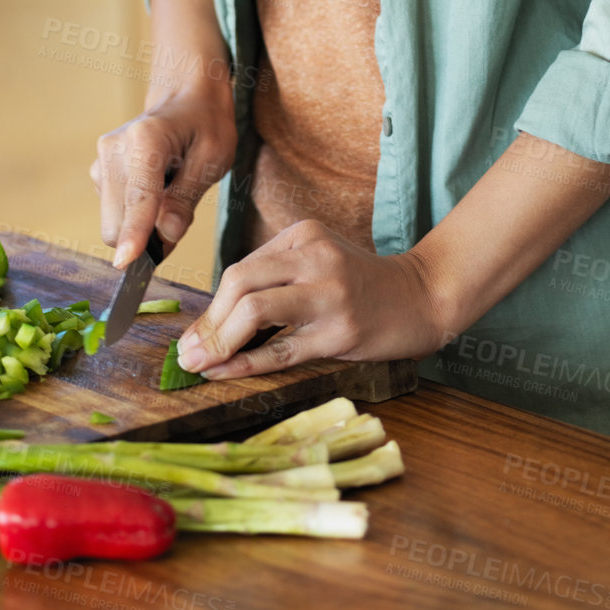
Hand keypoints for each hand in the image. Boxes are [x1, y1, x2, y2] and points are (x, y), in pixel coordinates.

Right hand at [92, 68, 236, 266]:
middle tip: (181, 216)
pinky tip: (157, 190)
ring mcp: (101, 161)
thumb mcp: (214, 157)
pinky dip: (135, 215)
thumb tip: (166, 235)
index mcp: (145, 139)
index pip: (139, 197)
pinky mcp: (98, 173)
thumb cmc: (205, 124)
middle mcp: (113, 149)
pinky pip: (114, 213)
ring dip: (142, 225)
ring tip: (171, 194)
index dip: (135, 233)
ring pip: (113, 223)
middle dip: (146, 235)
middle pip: (117, 221)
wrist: (185, 98)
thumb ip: (188, 197)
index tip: (127, 263)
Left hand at [175, 222, 443, 377]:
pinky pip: (280, 351)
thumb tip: (214, 322)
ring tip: (198, 365)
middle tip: (187, 353)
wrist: (422, 297)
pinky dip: (244, 364)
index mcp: (305, 235)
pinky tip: (224, 374)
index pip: (241, 269)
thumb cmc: (363, 285)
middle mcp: (315, 258)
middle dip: (206, 323)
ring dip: (217, 342)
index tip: (191, 336)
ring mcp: (329, 294)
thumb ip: (275, 280)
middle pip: (239, 284)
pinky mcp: (341, 332)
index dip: (210, 307)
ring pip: (254, 311)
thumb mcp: (319, 262)